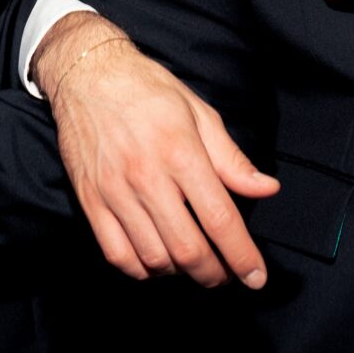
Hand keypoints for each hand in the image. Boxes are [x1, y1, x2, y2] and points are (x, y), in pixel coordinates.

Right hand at [32, 14, 278, 289]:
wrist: (87, 74)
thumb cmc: (147, 89)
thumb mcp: (198, 112)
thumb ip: (231, 158)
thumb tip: (266, 189)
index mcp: (180, 150)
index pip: (219, 218)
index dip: (242, 255)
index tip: (256, 277)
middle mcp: (146, 175)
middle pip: (188, 249)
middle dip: (214, 273)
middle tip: (225, 273)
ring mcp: (114, 191)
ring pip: (154, 258)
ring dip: (180, 272)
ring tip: (192, 263)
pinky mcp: (90, 200)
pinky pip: (117, 255)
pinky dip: (141, 270)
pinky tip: (155, 260)